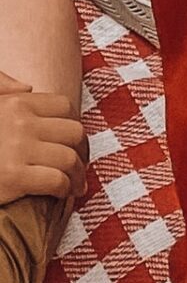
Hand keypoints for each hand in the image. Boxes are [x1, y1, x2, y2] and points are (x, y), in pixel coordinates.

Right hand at [0, 71, 84, 202]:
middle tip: (79, 167)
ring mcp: (19, 149)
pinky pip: (57, 180)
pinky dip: (65, 189)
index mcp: (16, 103)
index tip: (73, 143)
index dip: (72, 125)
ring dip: (78, 175)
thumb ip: (2, 90)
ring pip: (70, 159)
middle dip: (81, 152)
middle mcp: (21, 122)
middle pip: (74, 132)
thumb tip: (28, 87)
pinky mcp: (15, 177)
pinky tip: (61, 195)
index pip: (64, 107)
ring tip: (76, 186)